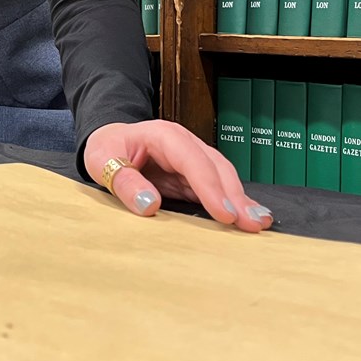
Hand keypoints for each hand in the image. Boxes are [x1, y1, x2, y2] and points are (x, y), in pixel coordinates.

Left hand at [84, 121, 272, 231]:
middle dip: (235, 196)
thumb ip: (124, 183)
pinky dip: (235, 203)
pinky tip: (250, 217)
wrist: (109, 143)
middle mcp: (185, 145)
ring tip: (258, 223)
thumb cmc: (106, 150)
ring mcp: (193, 159)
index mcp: (164, 136)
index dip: (210, 187)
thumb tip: (150, 206)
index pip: (192, 160)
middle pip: (216, 167)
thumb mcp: (102, 161)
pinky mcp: (195, 176)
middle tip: (251, 224)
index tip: (225, 213)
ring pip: (224, 177)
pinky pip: (218, 188)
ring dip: (242, 200)